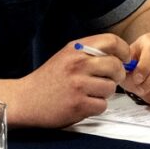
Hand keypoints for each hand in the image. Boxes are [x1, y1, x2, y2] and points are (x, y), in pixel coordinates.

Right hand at [11, 34, 131, 127]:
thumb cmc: (48, 80)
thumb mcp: (66, 57)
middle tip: (108, 80)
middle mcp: (77, 64)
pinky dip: (95, 107)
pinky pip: (102, 105)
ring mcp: (78, 84)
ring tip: (89, 93)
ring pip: (111, 88)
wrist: (25, 99)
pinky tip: (82, 103)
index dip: (123, 51)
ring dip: (104, 93)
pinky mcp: (78, 104)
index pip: (112, 41)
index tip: (123, 59)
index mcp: (75, 49)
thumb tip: (120, 57)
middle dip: (117, 75)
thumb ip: (90, 53)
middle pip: (115, 66)